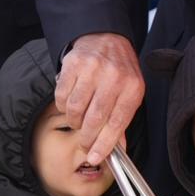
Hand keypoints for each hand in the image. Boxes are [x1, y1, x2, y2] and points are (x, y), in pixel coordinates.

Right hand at [57, 32, 142, 165]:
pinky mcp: (74, 64)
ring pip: (75, 109)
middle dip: (87, 138)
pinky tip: (71, 103)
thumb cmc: (119, 71)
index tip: (95, 157)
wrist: (106, 38)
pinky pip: (62, 96)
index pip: (117, 123)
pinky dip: (63, 106)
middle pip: (95, 119)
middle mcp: (113, 77)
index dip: (104, 144)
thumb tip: (118, 149)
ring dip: (74, 121)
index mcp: (132, 87)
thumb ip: (122, 119)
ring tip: (78, 119)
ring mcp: (93, 69)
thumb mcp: (130, 92)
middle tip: (84, 144)